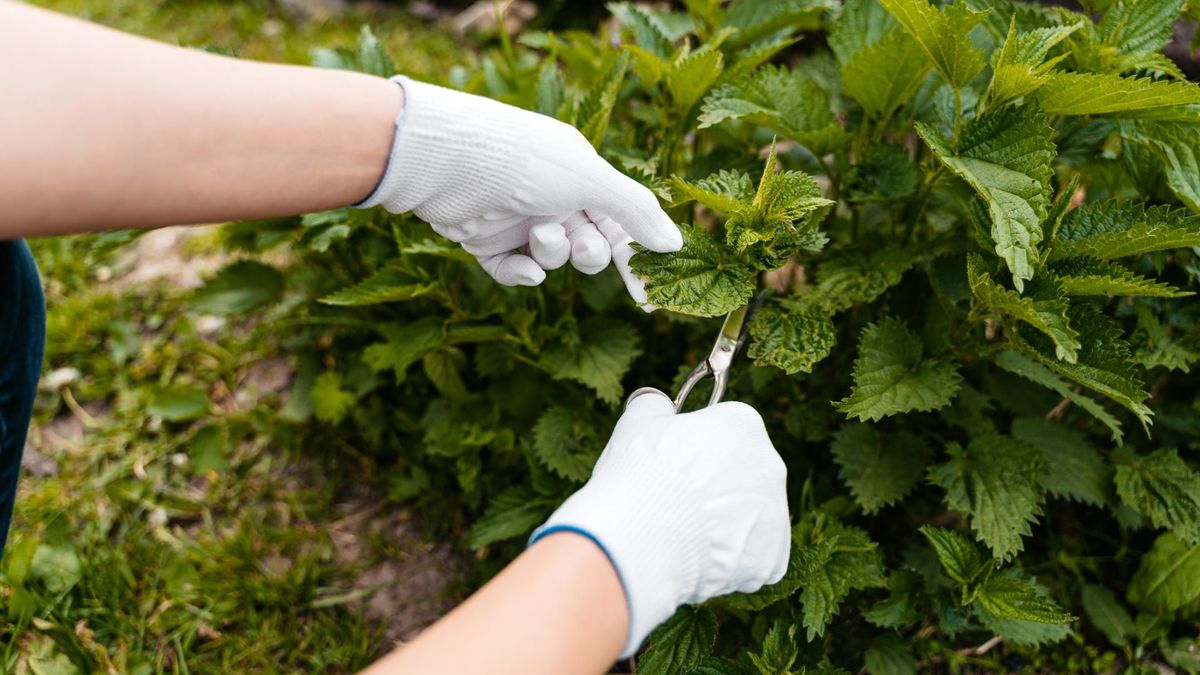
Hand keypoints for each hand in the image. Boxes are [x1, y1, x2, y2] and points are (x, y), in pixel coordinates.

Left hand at [357, 76, 682, 302]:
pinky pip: (514, 271)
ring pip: (553, 257)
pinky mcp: (486, 240)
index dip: (635, 258)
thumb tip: (675, 244)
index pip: (620, 222)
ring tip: (538, 232)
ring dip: (552, 252)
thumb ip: (636, 212)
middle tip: (580, 243)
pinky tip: (522, 268)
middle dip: (588, 252)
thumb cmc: (525, 160)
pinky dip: (521, 274)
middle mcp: (552, 196)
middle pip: (589, 245)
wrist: (450, 163)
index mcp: (581, 175)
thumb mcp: (592, 180)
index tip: (648, 297)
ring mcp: (518, 219)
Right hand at [530, 390, 790, 656]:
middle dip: (713, 488)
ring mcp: (775, 515)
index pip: (725, 433)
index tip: (672, 466)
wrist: (642, 537)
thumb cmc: (641, 473)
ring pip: (747, 518)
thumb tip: (657, 403)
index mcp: (744, 424)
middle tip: (675, 502)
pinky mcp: (772, 558)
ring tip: (681, 535)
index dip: (694, 450)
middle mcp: (771, 466)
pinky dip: (728, 561)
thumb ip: (655, 406)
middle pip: (741, 475)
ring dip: (721, 526)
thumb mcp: (638, 422)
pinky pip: (751, 557)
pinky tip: (697, 558)